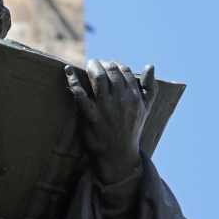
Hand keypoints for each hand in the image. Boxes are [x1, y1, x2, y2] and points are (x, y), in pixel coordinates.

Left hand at [65, 60, 157, 183]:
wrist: (118, 156)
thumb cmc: (131, 130)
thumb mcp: (145, 109)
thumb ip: (150, 87)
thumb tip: (150, 65)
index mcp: (135, 97)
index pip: (124, 70)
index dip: (114, 64)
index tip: (107, 65)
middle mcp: (121, 100)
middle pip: (110, 71)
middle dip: (102, 63)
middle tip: (95, 63)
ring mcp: (105, 108)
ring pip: (98, 78)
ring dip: (91, 67)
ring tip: (87, 65)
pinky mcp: (91, 116)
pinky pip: (80, 94)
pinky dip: (73, 80)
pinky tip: (67, 70)